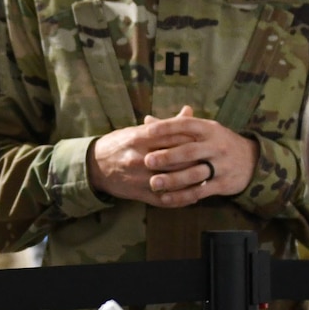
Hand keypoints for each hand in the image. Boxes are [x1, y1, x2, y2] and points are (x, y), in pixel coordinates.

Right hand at [87, 106, 215, 204]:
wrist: (94, 166)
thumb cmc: (120, 144)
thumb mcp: (139, 130)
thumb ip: (166, 124)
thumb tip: (189, 110)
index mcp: (140, 138)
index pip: (173, 136)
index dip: (193, 139)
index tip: (207, 139)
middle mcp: (139, 158)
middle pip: (176, 159)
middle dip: (197, 159)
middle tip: (214, 158)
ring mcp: (139, 178)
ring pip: (173, 180)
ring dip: (193, 180)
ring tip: (209, 177)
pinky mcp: (139, 194)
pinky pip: (165, 198)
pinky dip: (182, 198)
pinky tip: (196, 194)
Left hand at [139, 112, 257, 206]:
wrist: (253, 160)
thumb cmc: (218, 142)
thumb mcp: (204, 130)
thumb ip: (177, 127)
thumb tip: (146, 120)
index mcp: (209, 129)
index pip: (187, 125)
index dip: (167, 127)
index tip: (147, 130)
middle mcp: (216, 146)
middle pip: (190, 151)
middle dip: (168, 156)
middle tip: (147, 160)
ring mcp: (222, 166)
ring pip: (194, 173)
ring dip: (173, 179)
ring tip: (154, 183)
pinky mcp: (223, 184)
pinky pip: (200, 191)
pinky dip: (182, 196)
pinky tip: (166, 198)